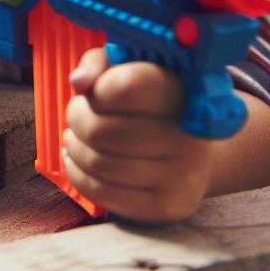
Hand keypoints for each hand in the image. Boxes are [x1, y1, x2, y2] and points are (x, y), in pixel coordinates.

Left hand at [62, 48, 214, 222]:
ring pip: (97, 163)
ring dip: (74, 146)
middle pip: (101, 130)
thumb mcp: (130, 65)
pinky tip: (77, 159)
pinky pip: (102, 193)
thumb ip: (99, 63)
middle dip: (76, 117)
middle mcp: (188, 136)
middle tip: (77, 112)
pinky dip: (77, 174)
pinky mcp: (167, 207)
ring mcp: (181, 176)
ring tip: (76, 136)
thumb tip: (79, 82)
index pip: (126, 86)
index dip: (98, 89)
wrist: (195, 150)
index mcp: (181, 92)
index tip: (96, 90)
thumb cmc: (151, 101)